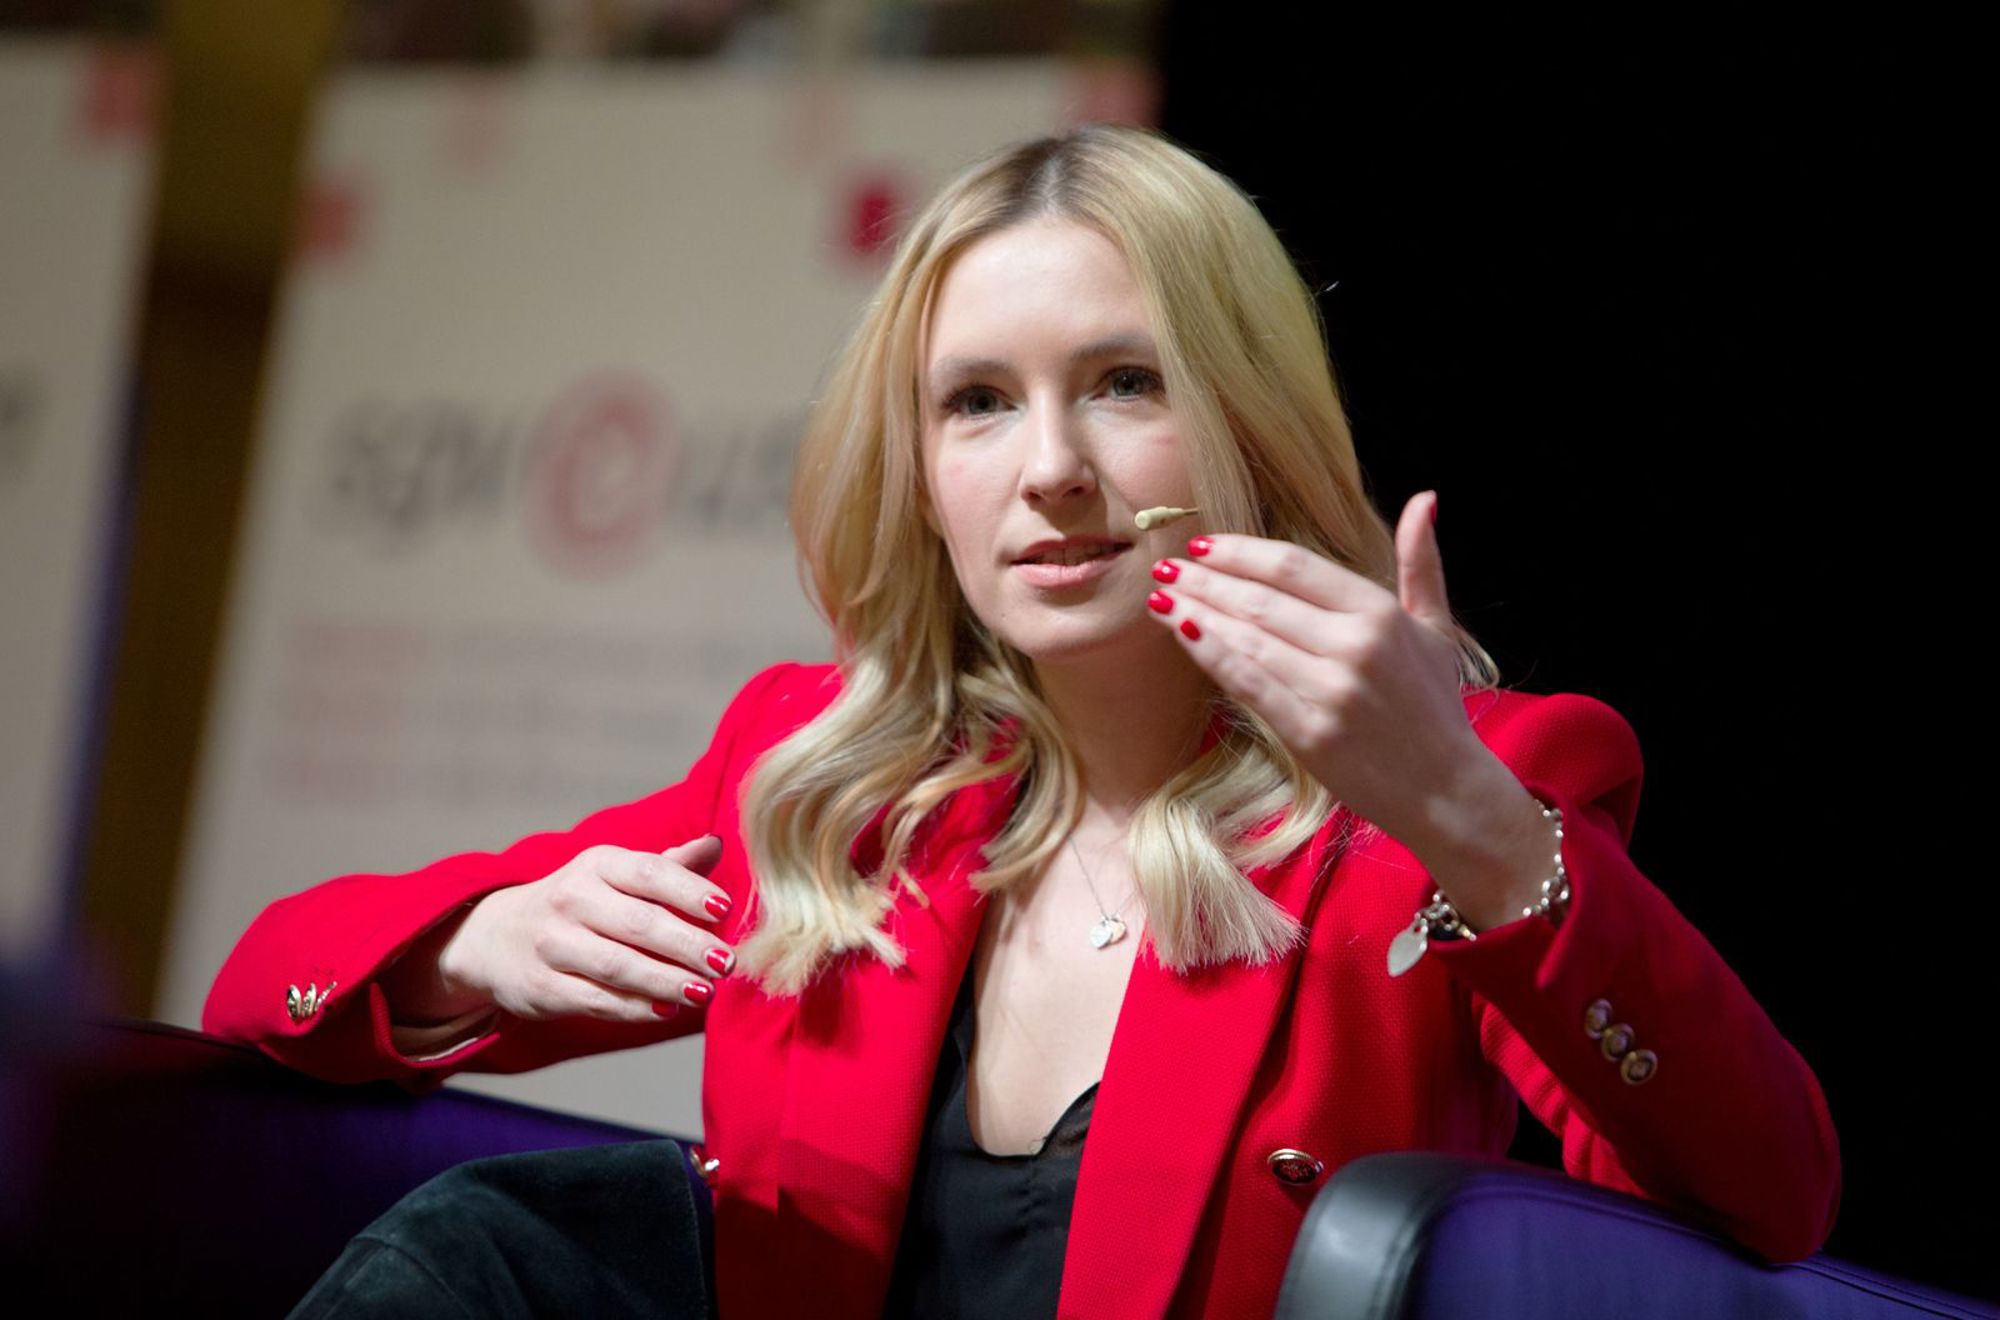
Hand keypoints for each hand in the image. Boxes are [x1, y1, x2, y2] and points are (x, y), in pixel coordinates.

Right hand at [415, 834, 736, 1025]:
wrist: (495, 939)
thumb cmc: (578, 904)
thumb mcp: (615, 876)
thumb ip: (667, 867)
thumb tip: (716, 846)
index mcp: (597, 864)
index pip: (649, 872)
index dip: (688, 890)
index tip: (724, 908)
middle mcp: (571, 898)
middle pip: (639, 923)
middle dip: (687, 944)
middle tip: (725, 963)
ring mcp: (553, 944)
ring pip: (618, 966)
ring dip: (666, 981)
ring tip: (704, 991)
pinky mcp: (542, 987)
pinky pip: (596, 1000)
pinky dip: (634, 1008)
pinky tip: (665, 1009)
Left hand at [1143, 491, 1495, 851]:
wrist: (1445, 791)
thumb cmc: (1434, 708)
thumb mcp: (1436, 628)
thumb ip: (1421, 563)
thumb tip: (1423, 498)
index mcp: (1379, 613)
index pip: (1294, 567)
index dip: (1243, 552)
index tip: (1205, 544)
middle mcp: (1353, 645)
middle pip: (1261, 599)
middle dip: (1206, 580)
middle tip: (1168, 567)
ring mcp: (1329, 690)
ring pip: (1247, 638)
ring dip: (1197, 612)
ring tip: (1162, 597)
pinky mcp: (1309, 731)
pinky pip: (1248, 683)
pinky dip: (1211, 654)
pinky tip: (1182, 633)